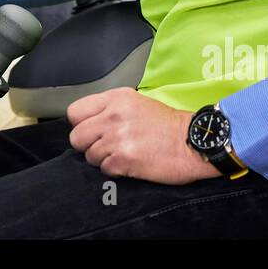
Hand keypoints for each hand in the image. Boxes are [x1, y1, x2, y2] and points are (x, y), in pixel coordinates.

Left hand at [66, 88, 222, 184]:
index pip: (74, 112)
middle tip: (105, 146)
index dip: (81, 125)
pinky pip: (104, 169)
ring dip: (103, 159)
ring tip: (123, 154)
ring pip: (89, 155)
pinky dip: (115, 170)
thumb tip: (88, 123)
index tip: (91, 131)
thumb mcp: (136, 102)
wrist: (192, 142)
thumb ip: (109, 108)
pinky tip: (130, 163)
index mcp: (115, 98)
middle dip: (88, 145)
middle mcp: (113, 116)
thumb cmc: (167, 124)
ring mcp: (117, 138)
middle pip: (77, 137)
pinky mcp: (124, 159)